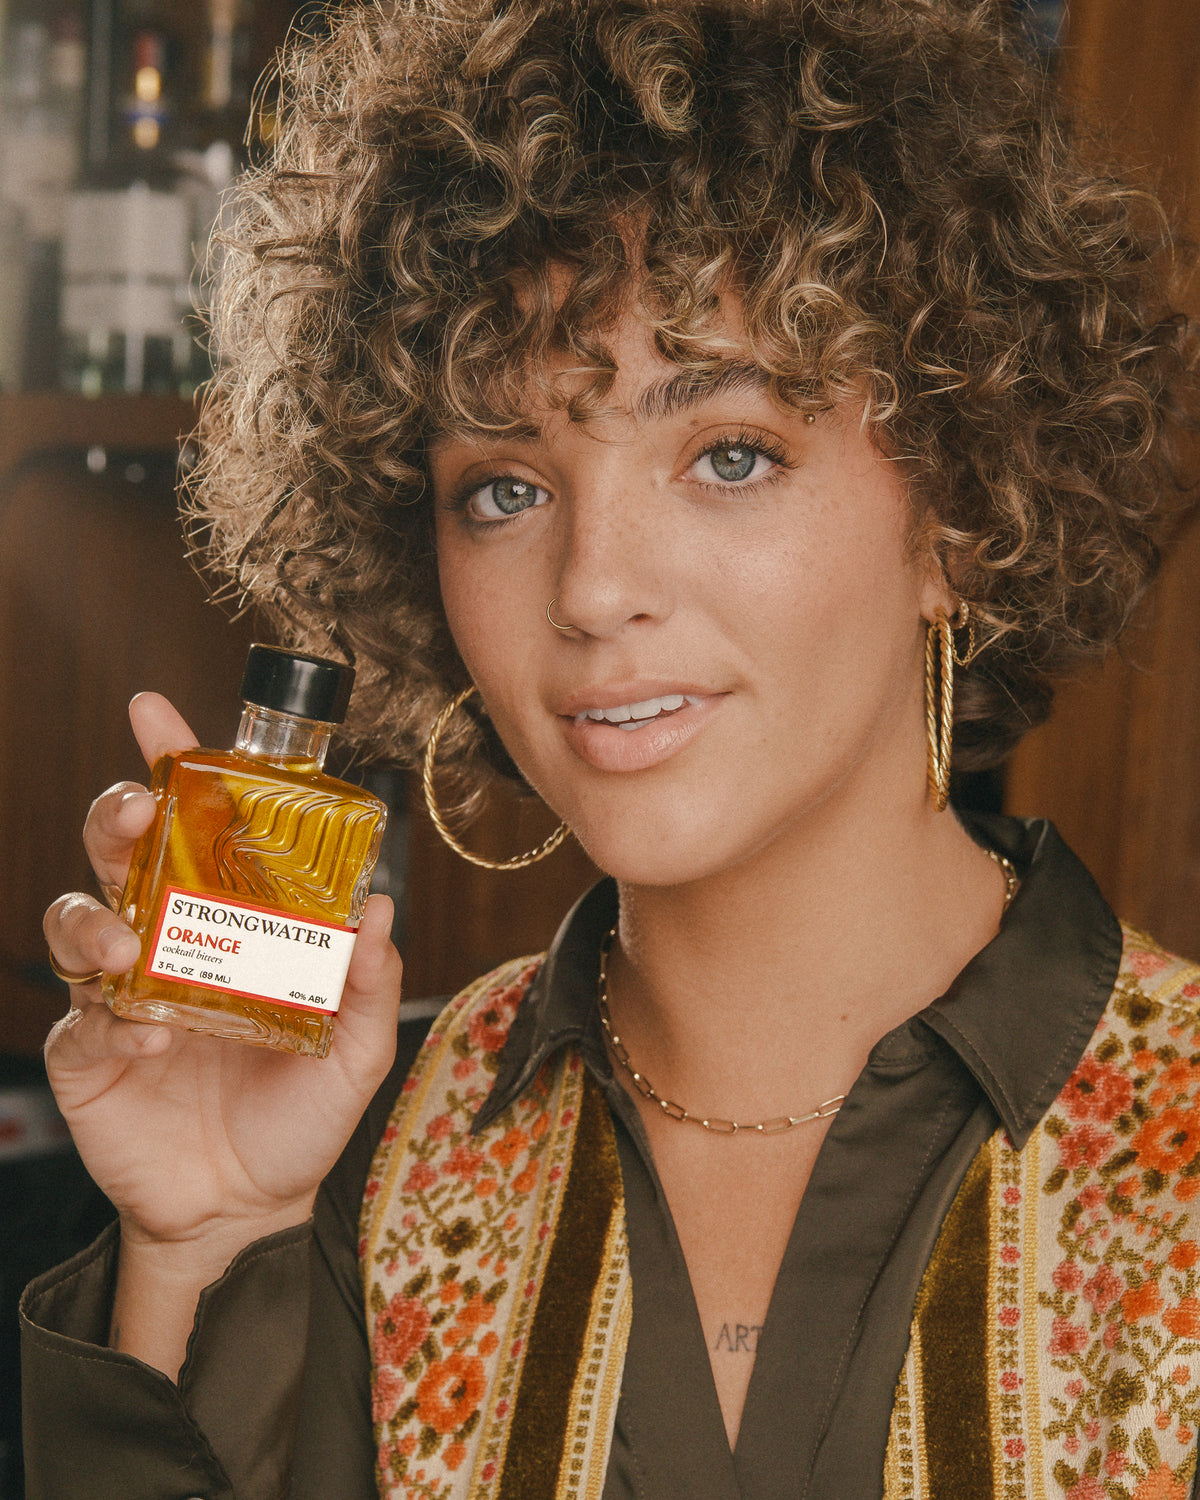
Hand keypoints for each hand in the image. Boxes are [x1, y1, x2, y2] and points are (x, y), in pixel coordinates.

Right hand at [44, 692, 402, 1266]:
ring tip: (132, 940)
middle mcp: (172, 939)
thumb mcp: (357, 1048)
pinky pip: (80, 1016)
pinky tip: (155, 1039)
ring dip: (95, 913)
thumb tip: (381, 907)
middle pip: (121, 850)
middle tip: (135, 811)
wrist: (250, 1206)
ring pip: (77, 915)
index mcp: (234, 922)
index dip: (175, 767)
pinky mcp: (88, 1053)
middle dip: (116, 813)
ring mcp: (122, 991)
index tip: (156, 713)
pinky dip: (110, 1016)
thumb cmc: (300, 1115)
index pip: (198, 827)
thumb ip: (371, 981)